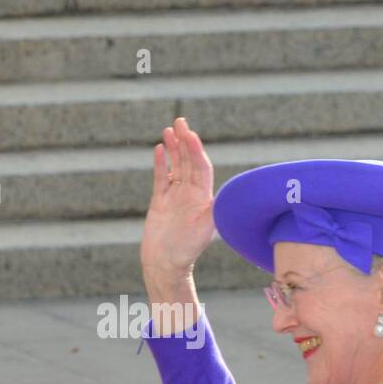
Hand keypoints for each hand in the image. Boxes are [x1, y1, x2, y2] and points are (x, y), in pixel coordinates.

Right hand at [141, 116, 215, 298]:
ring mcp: (175, 197)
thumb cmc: (187, 249)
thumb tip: (223, 197)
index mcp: (204, 199)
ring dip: (173, 148)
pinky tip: (159, 148)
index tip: (191, 135)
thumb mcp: (205, 229)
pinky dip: (160, 164)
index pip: (202, 169)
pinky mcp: (160, 201)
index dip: (197, 151)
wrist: (165, 263)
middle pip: (189, 163)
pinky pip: (161, 178)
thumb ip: (214, 211)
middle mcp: (191, 195)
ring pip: (175, 167)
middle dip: (185, 142)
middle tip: (180, 120)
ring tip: (169, 129)